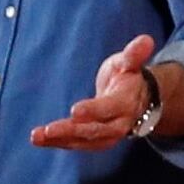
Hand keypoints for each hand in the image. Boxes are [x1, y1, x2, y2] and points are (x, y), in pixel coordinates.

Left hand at [29, 35, 167, 152]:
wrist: (138, 101)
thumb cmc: (128, 77)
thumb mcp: (130, 63)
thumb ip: (134, 54)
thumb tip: (146, 39)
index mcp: (127, 103)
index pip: (109, 108)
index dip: (94, 110)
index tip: (74, 110)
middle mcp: (119, 124)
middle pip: (96, 130)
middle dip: (72, 130)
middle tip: (49, 129)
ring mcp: (107, 135)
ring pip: (84, 141)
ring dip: (60, 140)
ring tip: (37, 136)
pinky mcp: (95, 141)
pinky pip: (76, 144)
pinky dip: (57, 143)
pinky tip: (39, 139)